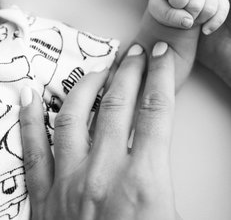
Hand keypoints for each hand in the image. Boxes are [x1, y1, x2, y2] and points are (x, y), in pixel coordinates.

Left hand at [20, 43, 177, 219]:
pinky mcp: (44, 201)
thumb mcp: (176, 219)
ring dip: (87, 86)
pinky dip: (30, 121)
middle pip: (117, 104)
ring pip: (73, 117)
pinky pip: (34, 152)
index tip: (160, 55)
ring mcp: (70, 185)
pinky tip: (31, 96)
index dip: (161, 74)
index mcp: (145, 181)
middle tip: (135, 53)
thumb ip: (175, 183)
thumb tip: (172, 161)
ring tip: (99, 70)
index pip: (156, 109)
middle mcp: (104, 175)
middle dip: (129, 71)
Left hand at [149, 0, 228, 33]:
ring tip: (191, 20)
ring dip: (200, 20)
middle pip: (197, 3)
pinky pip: (224, 8)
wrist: (173, 10)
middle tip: (182, 18)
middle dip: (188, 16)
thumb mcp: (158, 11)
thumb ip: (168, 15)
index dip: (178, 5)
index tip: (173, 8)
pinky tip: (205, 29)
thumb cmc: (164, 7)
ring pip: (211, 8)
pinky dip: (215, 23)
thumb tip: (188, 21)